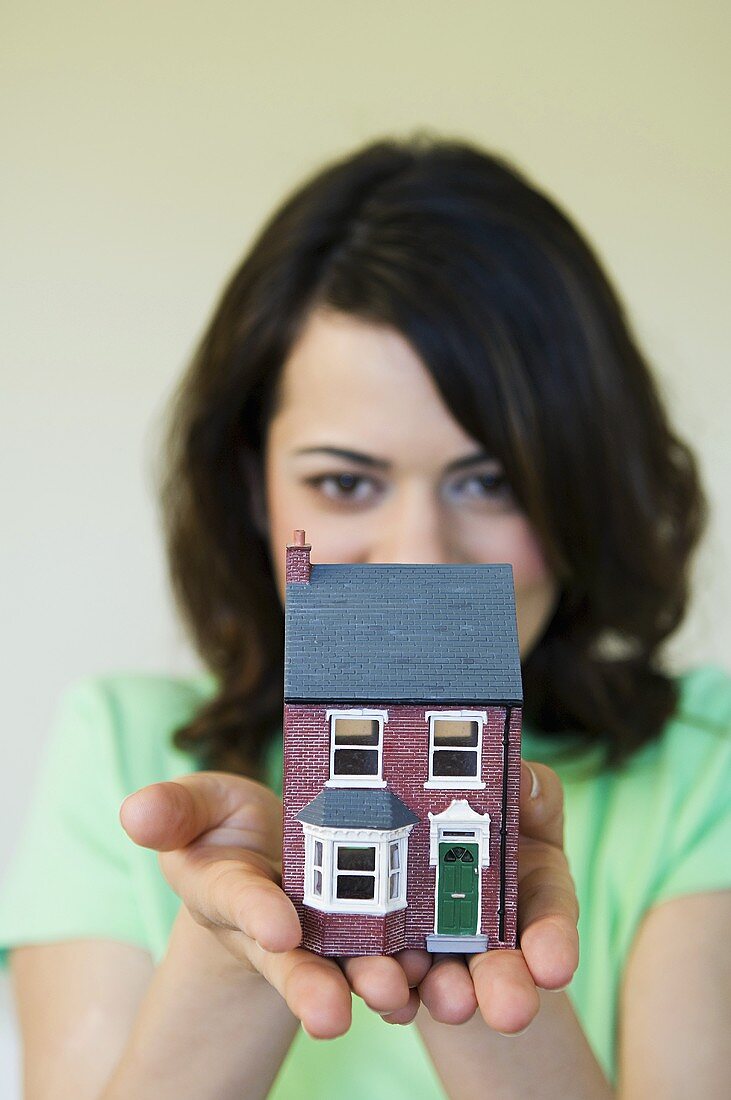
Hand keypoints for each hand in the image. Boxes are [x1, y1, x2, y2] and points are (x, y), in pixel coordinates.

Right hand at [119, 773, 429, 1038]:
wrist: (271, 855)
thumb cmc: (226, 828)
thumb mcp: (197, 807)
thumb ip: (173, 810)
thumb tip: (135, 812)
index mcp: (228, 889)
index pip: (239, 902)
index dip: (257, 912)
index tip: (278, 929)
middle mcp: (276, 925)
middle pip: (292, 959)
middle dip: (311, 985)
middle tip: (331, 1014)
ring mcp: (324, 935)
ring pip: (347, 967)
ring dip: (372, 983)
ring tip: (395, 996)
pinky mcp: (370, 936)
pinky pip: (392, 961)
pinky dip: (412, 977)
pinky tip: (431, 983)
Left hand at [415, 761, 578, 1033]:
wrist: (411, 836)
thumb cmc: (484, 814)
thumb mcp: (518, 800)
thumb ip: (531, 792)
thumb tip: (523, 780)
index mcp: (529, 887)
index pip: (549, 916)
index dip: (554, 941)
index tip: (554, 966)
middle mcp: (487, 934)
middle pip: (501, 968)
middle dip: (505, 987)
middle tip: (510, 1009)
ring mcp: (439, 954)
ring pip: (446, 982)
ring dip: (447, 995)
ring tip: (448, 1001)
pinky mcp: (392, 964)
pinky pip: (392, 984)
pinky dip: (394, 995)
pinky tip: (393, 998)